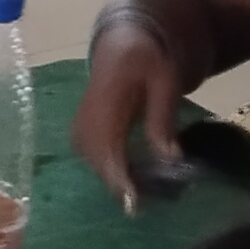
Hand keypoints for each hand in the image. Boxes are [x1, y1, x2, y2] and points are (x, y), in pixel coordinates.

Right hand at [75, 9, 186, 206]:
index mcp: (105, 100)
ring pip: (96, 165)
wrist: (123, 43)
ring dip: (120, 182)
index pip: (107, 148)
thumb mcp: (165, 81)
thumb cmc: (148, 59)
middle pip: (100, 163)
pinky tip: (135, 180)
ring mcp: (80, 127)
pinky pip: (95, 160)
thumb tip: (170, 159)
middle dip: (124, 186)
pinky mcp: (82, 134)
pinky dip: (114, 172)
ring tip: (149, 194)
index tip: (135, 205)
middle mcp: (85, 118)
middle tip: (154, 203)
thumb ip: (162, 118)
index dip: (119, 179)